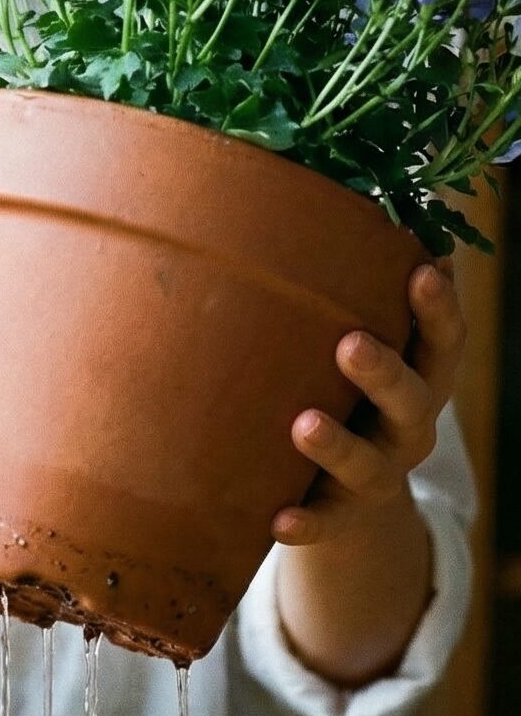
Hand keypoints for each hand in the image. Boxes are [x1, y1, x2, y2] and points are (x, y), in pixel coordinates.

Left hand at [272, 259, 464, 546]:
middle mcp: (408, 425)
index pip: (440, 338)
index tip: (420, 271)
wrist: (348, 494)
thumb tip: (347, 191)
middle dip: (384, 371)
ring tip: (304, 423)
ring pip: (368, 463)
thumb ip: (353, 290)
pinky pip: (322, 523)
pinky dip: (302, 524)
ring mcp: (378, 474)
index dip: (437, 307)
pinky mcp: (340, 516)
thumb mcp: (361, 341)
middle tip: (349, 343)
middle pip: (411, 397)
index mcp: (419, 375)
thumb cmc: (346, 390)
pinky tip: (274, 521)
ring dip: (338, 445)